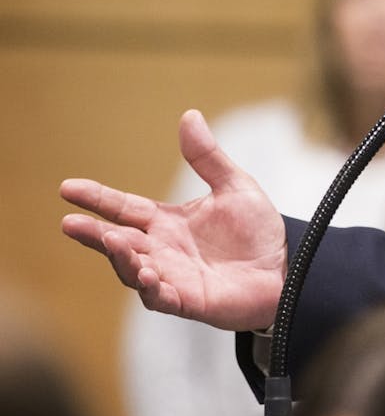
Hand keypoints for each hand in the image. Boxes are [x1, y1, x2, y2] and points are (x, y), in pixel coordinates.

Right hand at [59, 109, 287, 330]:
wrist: (287, 268)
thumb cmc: (257, 232)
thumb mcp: (235, 186)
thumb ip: (208, 157)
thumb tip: (189, 115)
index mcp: (167, 222)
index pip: (124, 208)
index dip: (97, 198)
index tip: (67, 187)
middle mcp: (162, 250)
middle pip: (118, 242)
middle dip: (94, 234)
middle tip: (70, 223)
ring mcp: (171, 277)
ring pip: (132, 270)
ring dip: (121, 258)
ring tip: (113, 241)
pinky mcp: (187, 300)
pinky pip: (160, 298)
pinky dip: (150, 288)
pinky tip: (146, 275)